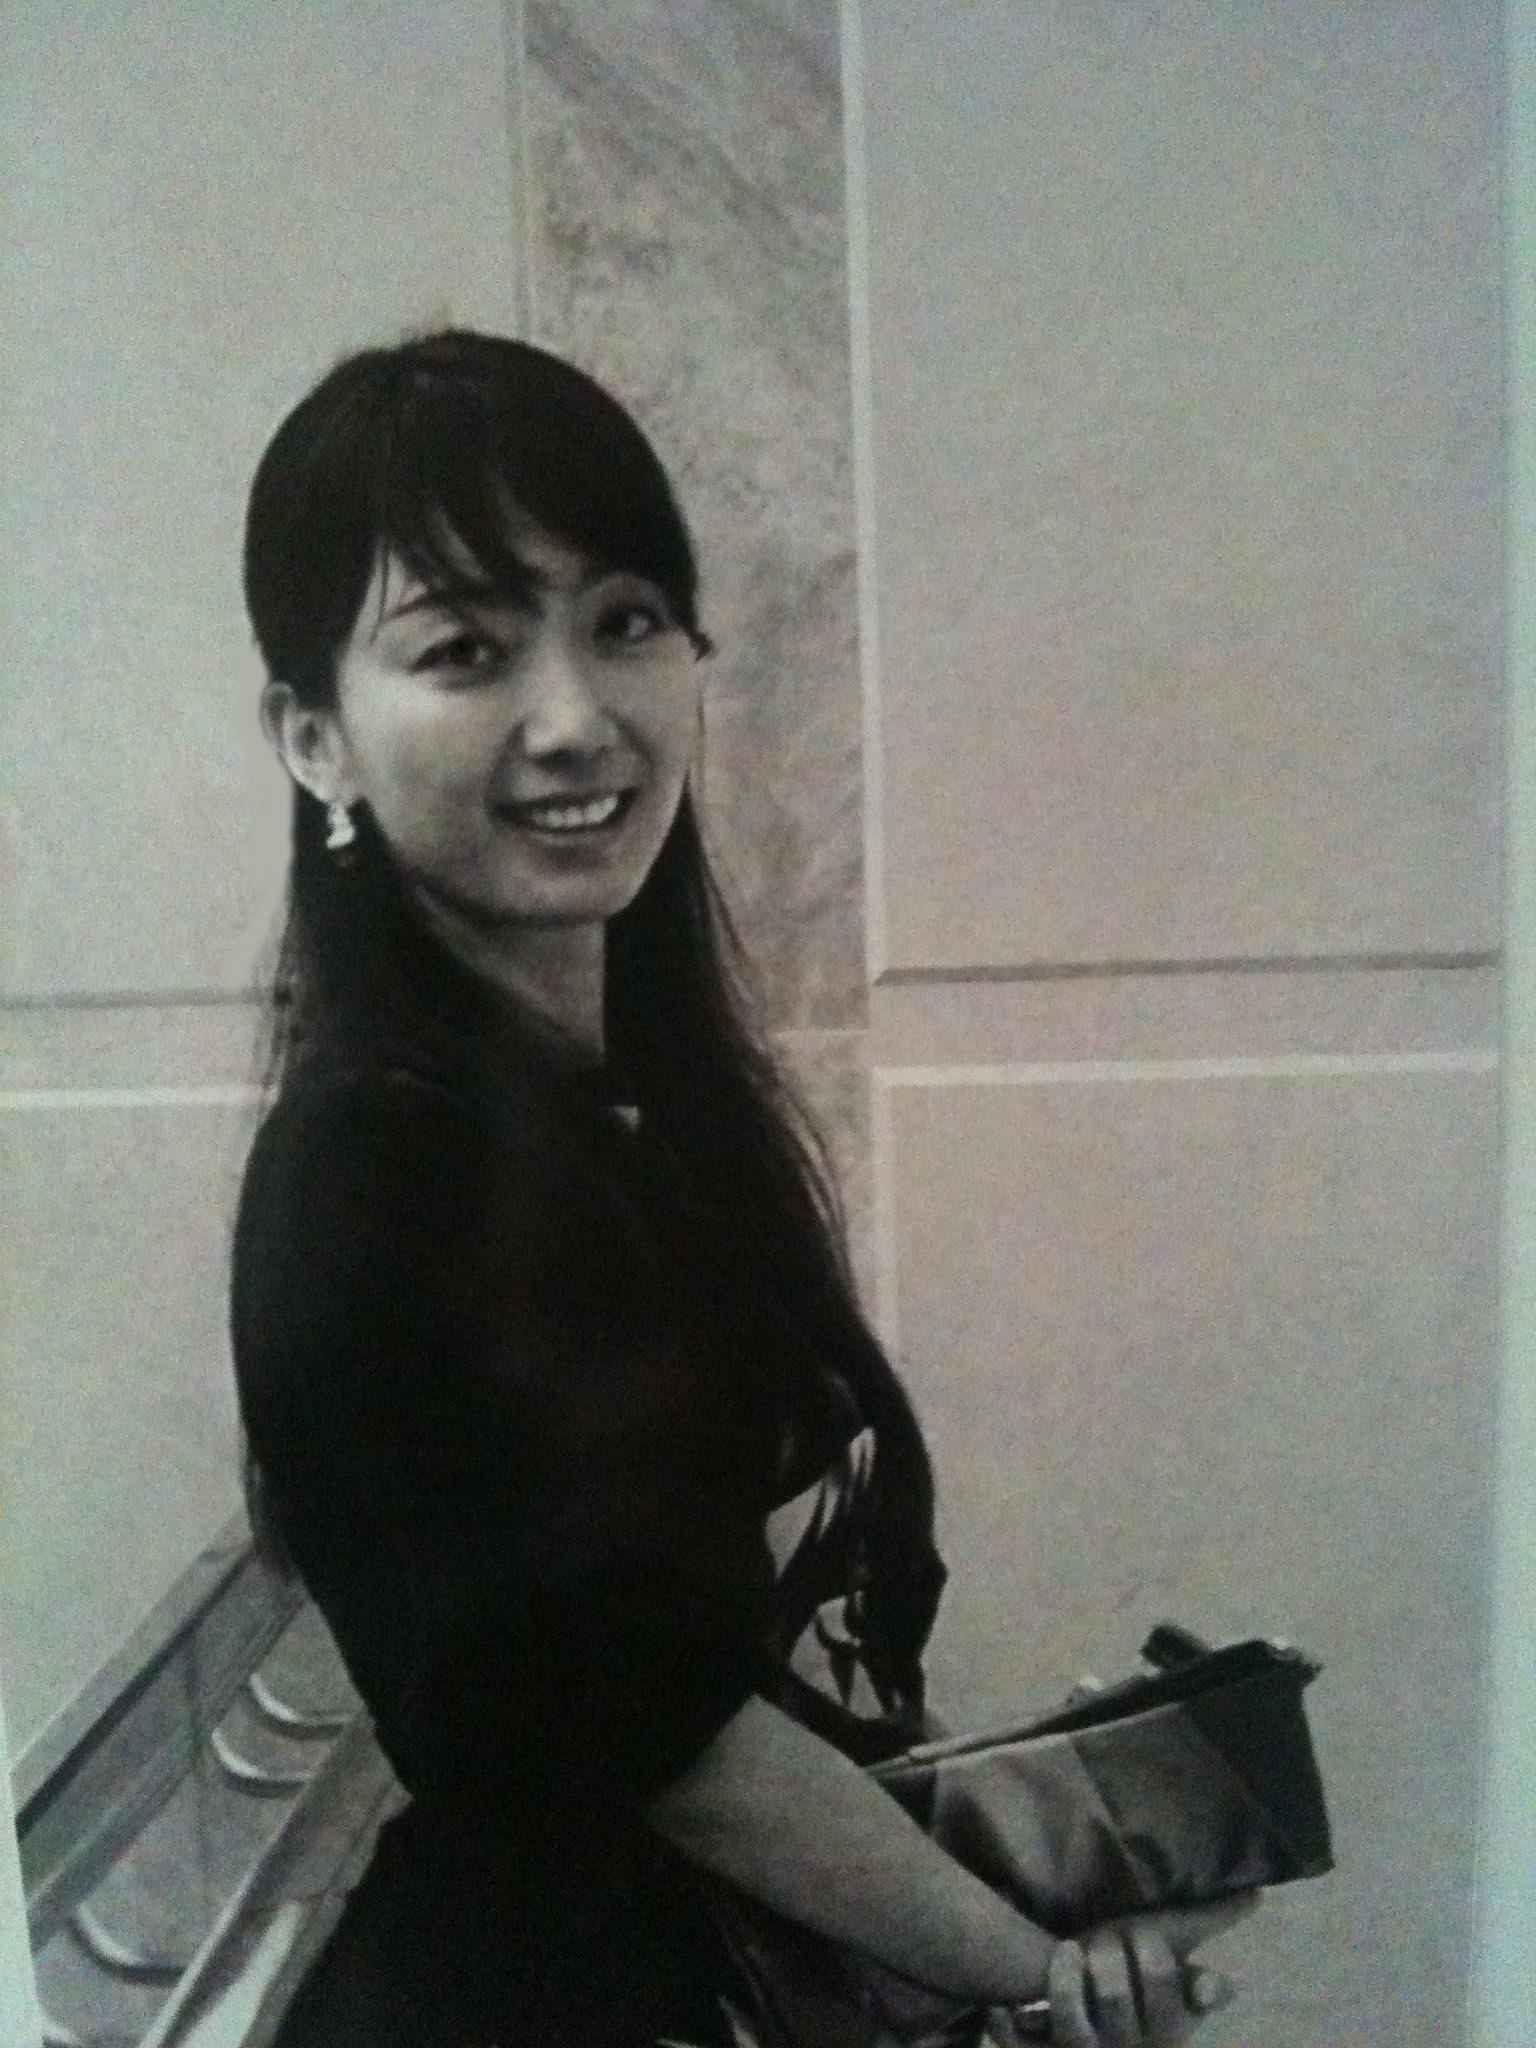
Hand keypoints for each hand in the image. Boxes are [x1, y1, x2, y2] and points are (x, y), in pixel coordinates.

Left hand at [993, 1897, 1258, 2046]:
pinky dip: (1007, 2026)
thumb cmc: (1135, 2009)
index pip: (1163, 1984)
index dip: (1151, 1954)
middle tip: (1099, 1939)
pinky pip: (1018, 2045)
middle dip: (1108, 1962)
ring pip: (1073, 2025)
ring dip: (1066, 1984)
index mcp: (1163, 2031)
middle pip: (1118, 2001)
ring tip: (1065, 1951)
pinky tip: (1001, 2005)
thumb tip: (1254, 1897)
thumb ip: (1205, 1951)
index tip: (1139, 1934)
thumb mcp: (1173, 1990)